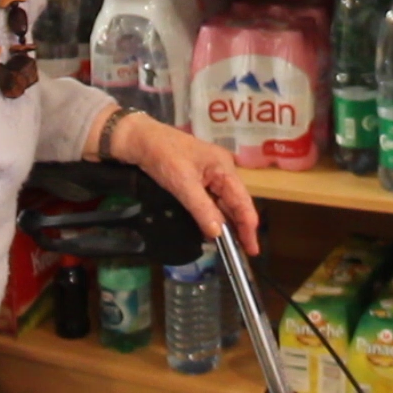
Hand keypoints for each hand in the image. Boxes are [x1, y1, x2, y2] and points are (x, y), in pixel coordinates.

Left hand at [112, 112, 261, 254]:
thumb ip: (203, 209)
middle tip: (244, 253)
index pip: (242, 201)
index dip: (248, 226)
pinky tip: (212, 229)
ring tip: (231, 247)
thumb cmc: (163, 156)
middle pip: (235, 203)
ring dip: (226, 223)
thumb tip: (218, 234)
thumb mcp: (183, 184)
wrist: (139, 139)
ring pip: (223, 203)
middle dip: (239, 227)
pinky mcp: (197, 178)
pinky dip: (213, 215)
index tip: (252, 249)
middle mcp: (222, 170)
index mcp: (224, 167)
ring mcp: (210, 174)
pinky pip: (211, 200)